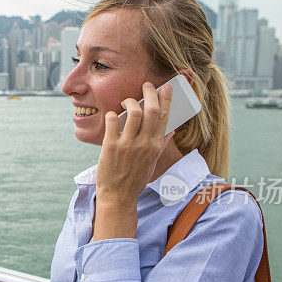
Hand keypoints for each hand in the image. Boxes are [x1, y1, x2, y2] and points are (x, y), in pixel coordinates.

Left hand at [96, 81, 175, 204]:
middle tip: (145, 86)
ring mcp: (127, 145)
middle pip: (151, 110)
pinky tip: (112, 115)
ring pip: (133, 113)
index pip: (164, 117)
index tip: (165, 87)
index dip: (165, 99)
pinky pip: (112, 122)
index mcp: (155, 146)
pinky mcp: (111, 146)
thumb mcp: (152, 163)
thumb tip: (171, 131)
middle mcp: (144, 144)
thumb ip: (161, 145)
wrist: (118, 196)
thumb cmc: (135, 179)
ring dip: (130, 102)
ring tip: (127, 102)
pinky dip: (112, 115)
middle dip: (150, 93)